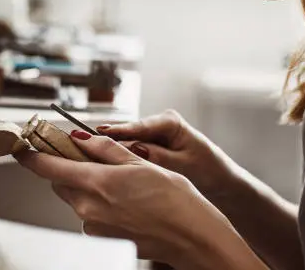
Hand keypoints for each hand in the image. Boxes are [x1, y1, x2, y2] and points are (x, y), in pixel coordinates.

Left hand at [14, 132, 237, 266]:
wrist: (193, 237)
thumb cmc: (174, 200)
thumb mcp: (140, 162)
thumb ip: (104, 149)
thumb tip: (79, 137)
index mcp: (96, 183)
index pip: (47, 167)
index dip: (31, 155)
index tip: (23, 147)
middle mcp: (88, 207)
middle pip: (61, 182)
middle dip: (69, 167)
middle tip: (91, 157)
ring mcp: (94, 225)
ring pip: (76, 197)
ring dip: (86, 185)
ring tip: (120, 182)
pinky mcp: (102, 237)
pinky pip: (90, 213)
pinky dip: (98, 202)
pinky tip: (124, 200)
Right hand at [98, 110, 238, 200]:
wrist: (220, 183)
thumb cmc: (209, 171)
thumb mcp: (184, 164)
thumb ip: (159, 156)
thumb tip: (135, 148)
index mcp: (170, 122)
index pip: (139, 126)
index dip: (119, 130)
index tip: (100, 132)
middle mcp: (158, 125)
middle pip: (127, 132)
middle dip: (109, 140)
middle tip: (84, 143)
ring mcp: (151, 136)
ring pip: (125, 143)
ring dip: (111, 150)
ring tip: (88, 154)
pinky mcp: (147, 148)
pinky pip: (129, 152)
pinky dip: (119, 159)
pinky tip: (103, 164)